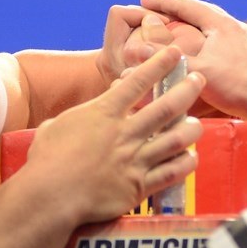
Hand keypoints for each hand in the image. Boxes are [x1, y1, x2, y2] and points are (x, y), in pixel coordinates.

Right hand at [28, 45, 204, 223]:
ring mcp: (134, 160)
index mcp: (103, 114)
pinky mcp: (138, 187)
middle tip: (200, 80)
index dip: (159, 65)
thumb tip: (93, 107)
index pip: (137, 83)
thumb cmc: (46, 160)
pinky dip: (185, 163)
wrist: (49, 195)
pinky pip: (171, 173)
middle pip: (165, 107)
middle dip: (186, 90)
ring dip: (190, 129)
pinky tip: (191, 158)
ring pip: (175, 139)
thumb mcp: (57, 125)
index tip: (175, 52)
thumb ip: (80, 114)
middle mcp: (124, 133)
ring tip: (197, 124)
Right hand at [136, 0, 246, 119]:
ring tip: (175, 30)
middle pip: (200, 11)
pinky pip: (219, 39)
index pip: (187, 4)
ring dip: (191, 26)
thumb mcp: (197, 71)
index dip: (163, 1)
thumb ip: (166, 59)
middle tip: (156, 12)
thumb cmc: (238, 87)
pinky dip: (202, 40)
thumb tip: (136, 51)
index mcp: (221, 23)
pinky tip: (198, 53)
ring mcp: (243, 40)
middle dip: (177, 10)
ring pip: (211, 26)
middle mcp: (234, 26)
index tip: (144, 0)